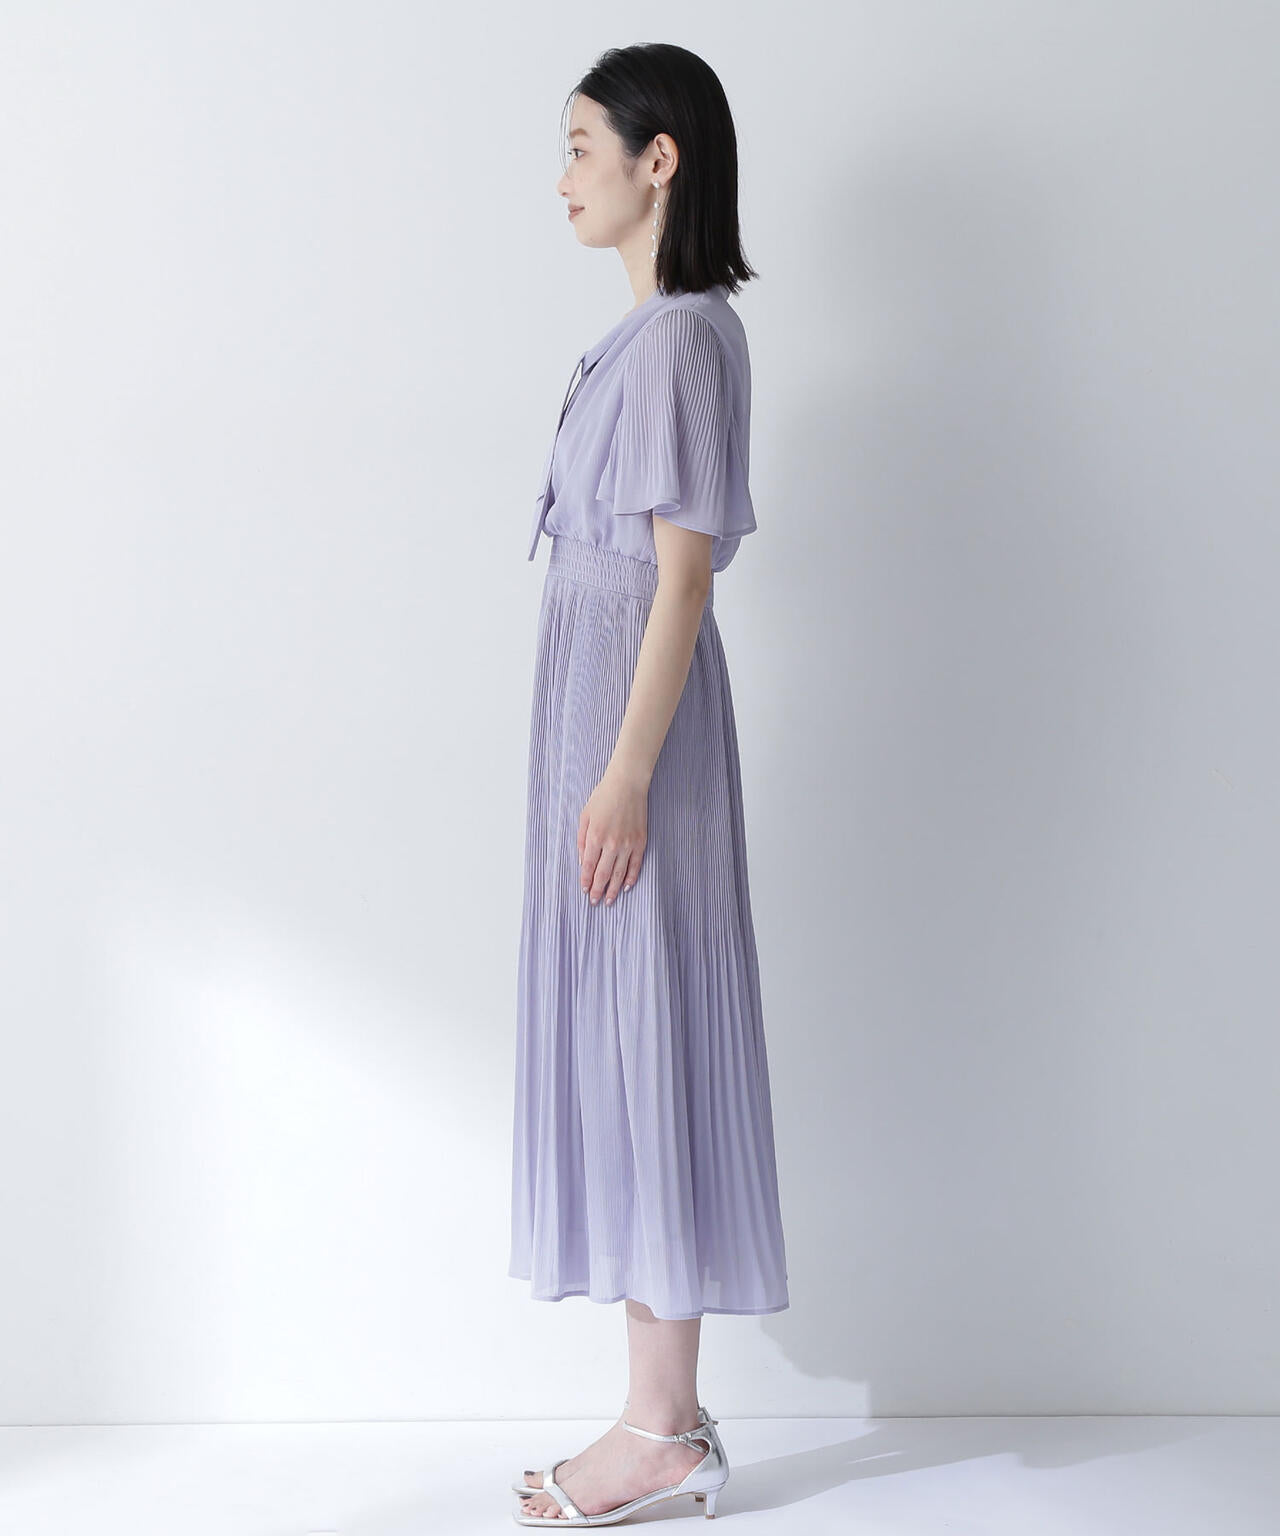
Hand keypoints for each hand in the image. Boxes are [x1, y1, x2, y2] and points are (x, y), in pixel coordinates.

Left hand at [578, 764, 648, 905]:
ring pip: (620, 874)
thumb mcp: (585, 816)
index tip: (585, 891)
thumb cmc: (603, 797)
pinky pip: (635, 865)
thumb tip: (584, 862)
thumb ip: (582, 841)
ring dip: (614, 889)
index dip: (586, 881)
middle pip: (604, 874)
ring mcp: (628, 844)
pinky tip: (626, 887)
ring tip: (609, 901)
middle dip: (598, 890)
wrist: (627, 784)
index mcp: (595, 837)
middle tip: (595, 902)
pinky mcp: (640, 841)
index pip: (589, 867)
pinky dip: (631, 877)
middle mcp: (611, 843)